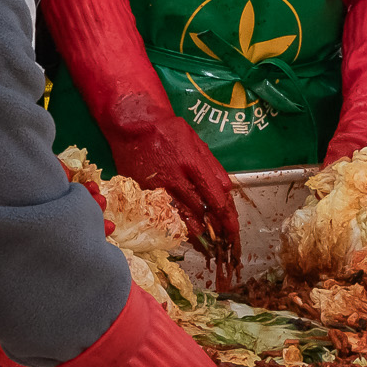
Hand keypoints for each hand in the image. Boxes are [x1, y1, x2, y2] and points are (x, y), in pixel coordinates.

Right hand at [107, 112, 240, 276]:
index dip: (226, 217)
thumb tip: (227, 189)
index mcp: (192, 163)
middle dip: (213, 228)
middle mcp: (175, 178)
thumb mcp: (196, 141)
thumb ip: (212, 165)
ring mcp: (157, 188)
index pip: (214, 197)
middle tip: (223, 239)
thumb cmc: (168, 131)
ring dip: (196, 230)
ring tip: (206, 241)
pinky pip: (163, 214)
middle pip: (199, 211)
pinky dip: (175, 223)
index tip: (233, 229)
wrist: (133, 125)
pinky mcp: (143, 194)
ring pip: (180, 217)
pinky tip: (183, 228)